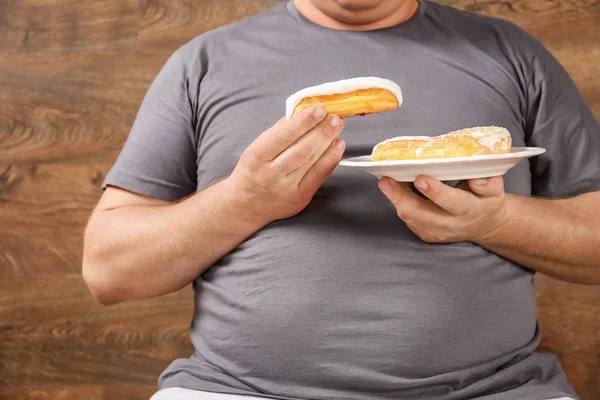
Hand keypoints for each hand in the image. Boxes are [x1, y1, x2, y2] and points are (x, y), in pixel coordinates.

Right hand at [228, 105, 344, 224]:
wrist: (246, 205)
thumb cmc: (253, 171)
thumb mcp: (256, 148)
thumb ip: (279, 131)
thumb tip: (302, 111)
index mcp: (257, 156)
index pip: (283, 136)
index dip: (303, 122)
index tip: (319, 110)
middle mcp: (270, 173)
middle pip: (301, 149)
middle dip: (321, 131)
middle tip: (334, 117)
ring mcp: (286, 187)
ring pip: (310, 160)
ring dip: (327, 141)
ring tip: (337, 126)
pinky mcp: (299, 198)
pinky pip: (318, 176)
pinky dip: (330, 159)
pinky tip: (338, 146)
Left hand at [378, 175, 508, 242]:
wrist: (483, 225)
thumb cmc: (486, 201)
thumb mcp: (495, 190)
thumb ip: (488, 183)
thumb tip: (475, 176)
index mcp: (470, 210)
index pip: (452, 203)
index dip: (435, 192)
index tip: (420, 178)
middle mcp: (451, 224)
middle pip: (421, 214)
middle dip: (400, 197)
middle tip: (385, 181)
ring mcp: (436, 232)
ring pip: (410, 217)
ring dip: (395, 199)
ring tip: (385, 181)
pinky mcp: (425, 234)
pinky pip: (408, 218)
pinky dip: (398, 202)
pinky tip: (393, 187)